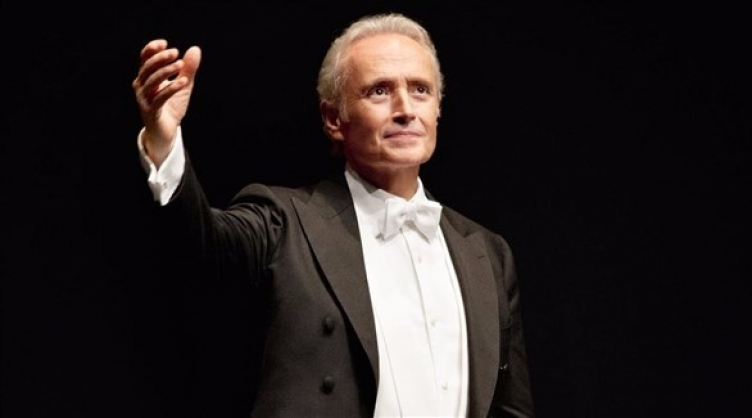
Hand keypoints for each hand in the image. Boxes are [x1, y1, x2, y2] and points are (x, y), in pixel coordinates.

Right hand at [132, 39, 200, 164]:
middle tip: (175, 52)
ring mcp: (144, 99)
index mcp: (147, 77)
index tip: (165, 43)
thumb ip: (188, 68)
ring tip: (180, 65)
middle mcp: (141, 86)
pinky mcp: (151, 111)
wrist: (167, 130)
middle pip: (146, 68)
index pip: (144, 59)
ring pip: (152, 81)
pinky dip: (171, 89)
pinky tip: (183, 82)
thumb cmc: (172, 105)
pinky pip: (159, 98)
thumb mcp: (183, 84)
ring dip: (166, 71)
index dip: (151, 49)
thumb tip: (195, 49)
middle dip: (160, 58)